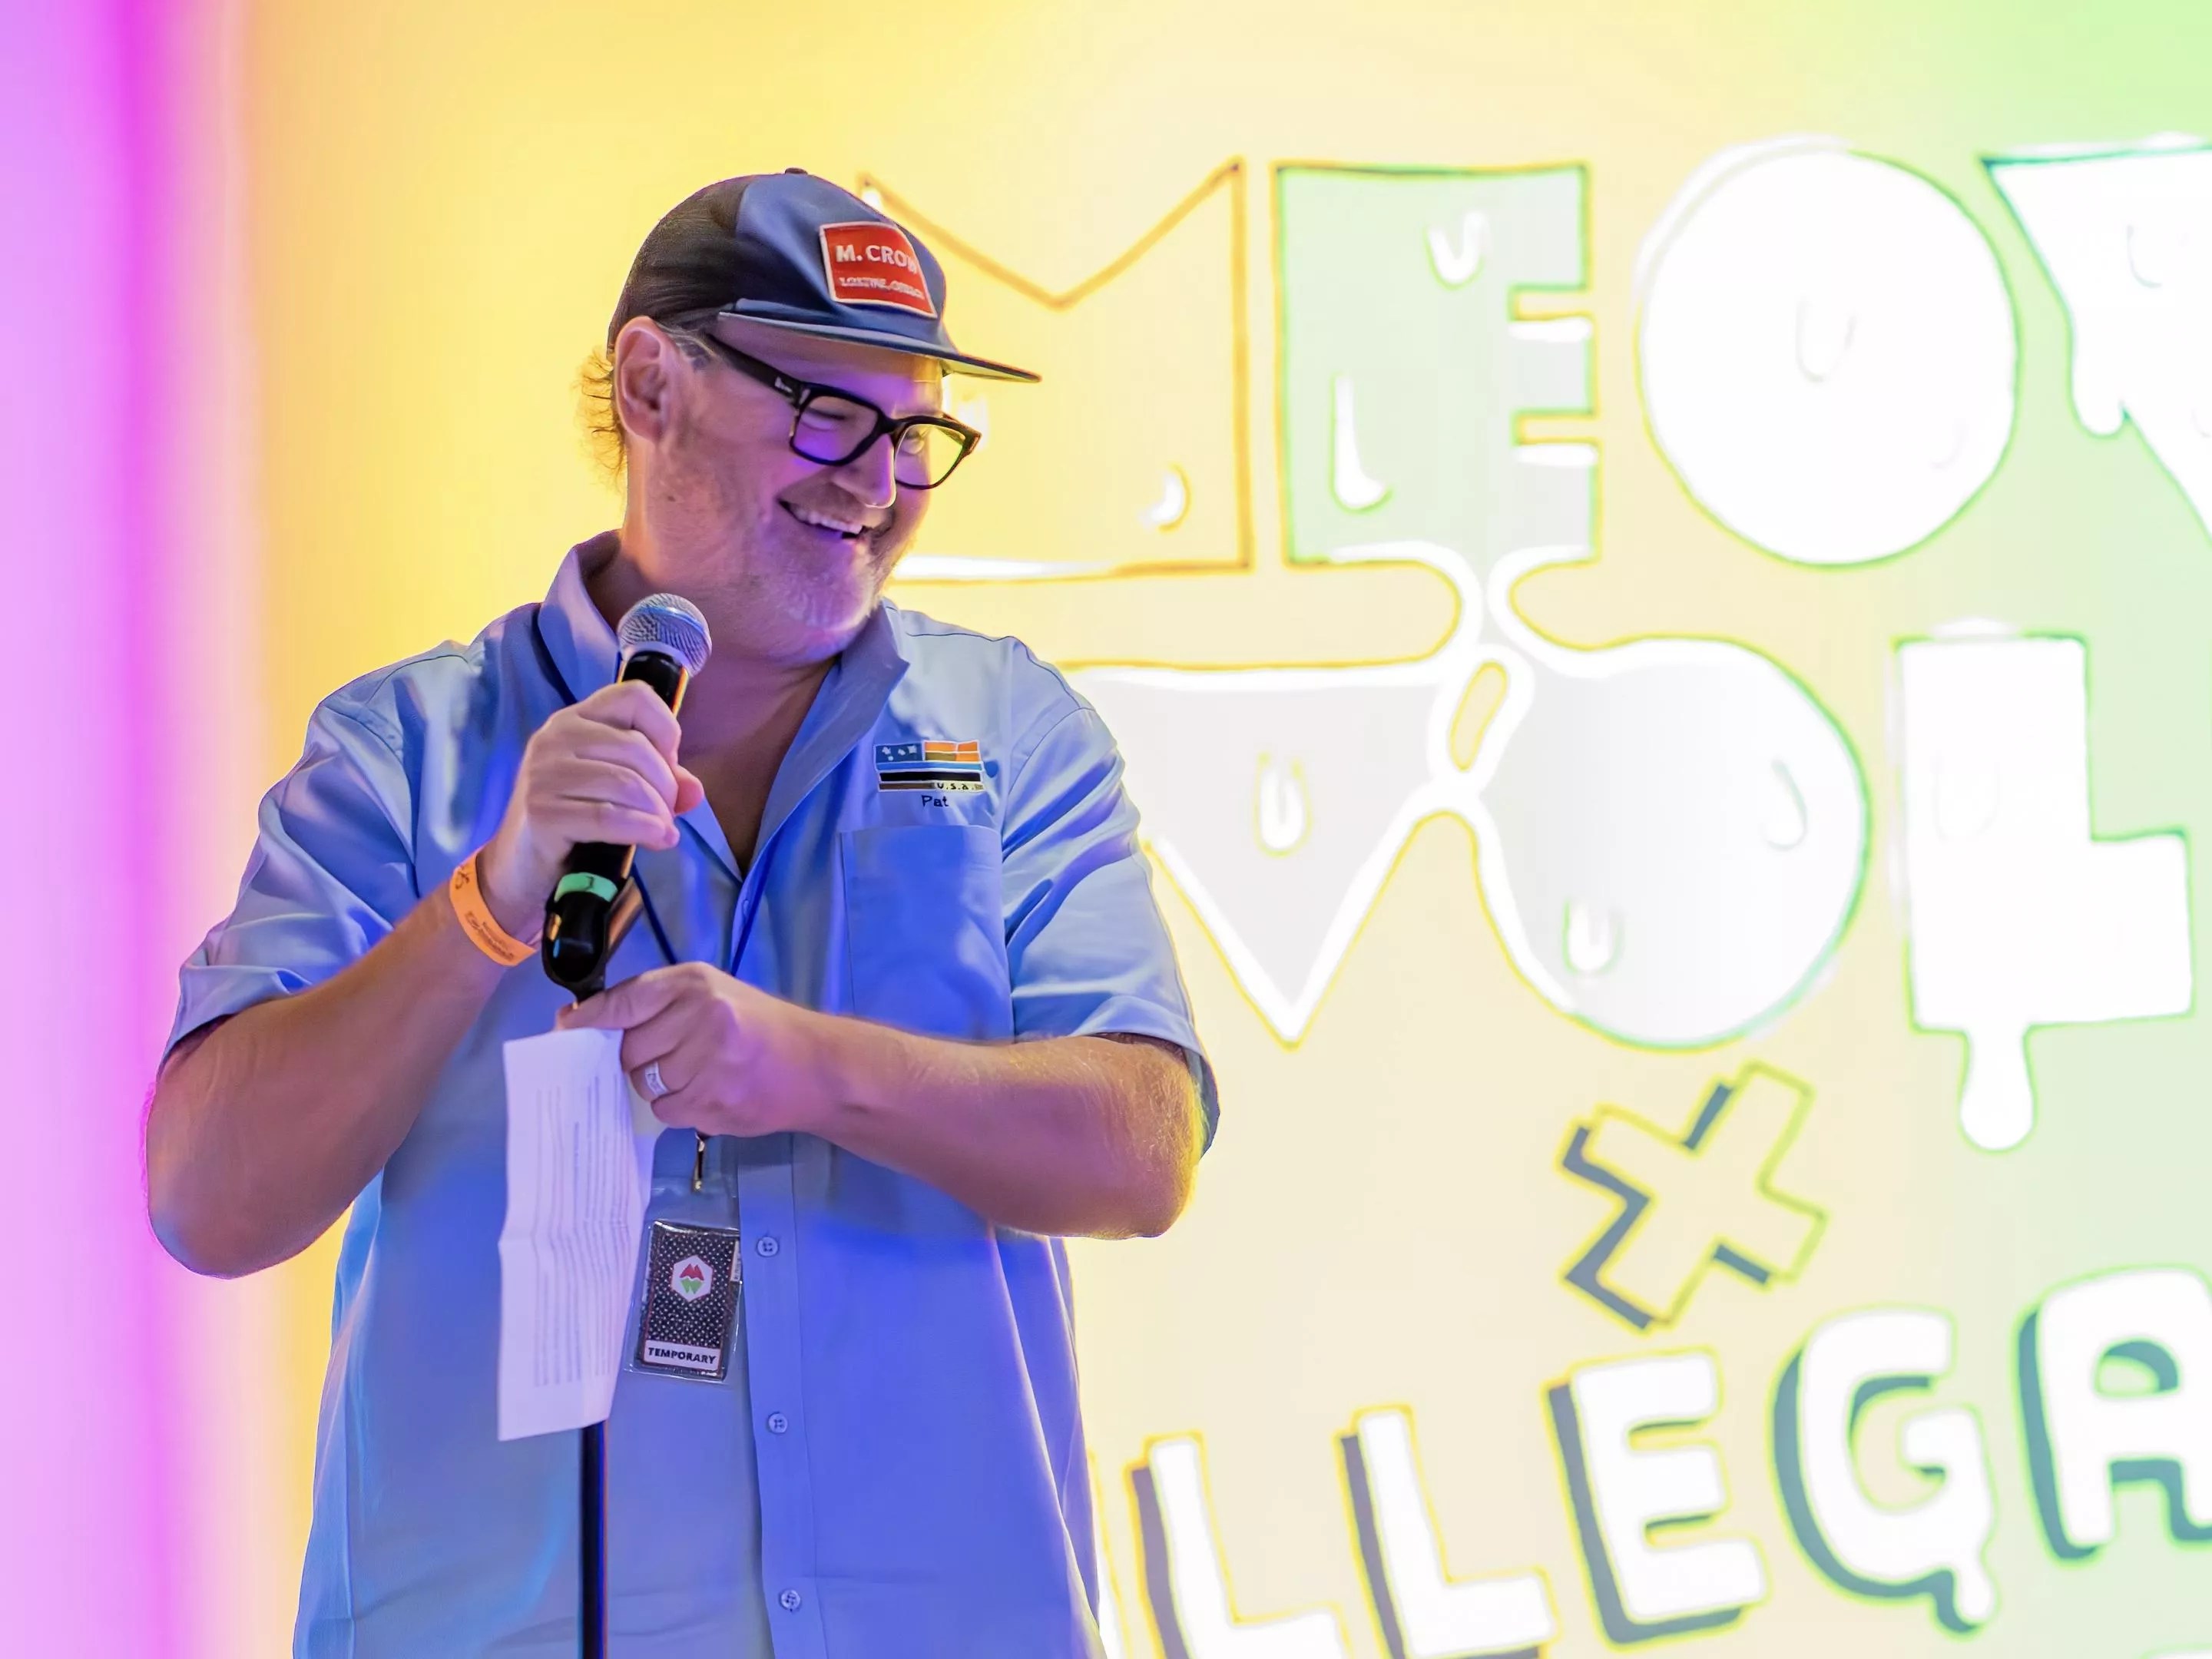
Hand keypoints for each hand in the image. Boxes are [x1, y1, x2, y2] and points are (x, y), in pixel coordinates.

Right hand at [475, 681, 704, 936]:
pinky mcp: (541, 812)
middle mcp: (556, 736)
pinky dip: (643, 829)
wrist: (519, 866)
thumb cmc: (573, 820)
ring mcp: (544, 773)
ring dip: (657, 812)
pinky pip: (608, 817)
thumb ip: (658, 781)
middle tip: (666, 813)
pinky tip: (657, 840)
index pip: (635, 696)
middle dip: (665, 786)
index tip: (668, 764)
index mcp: (575, 719)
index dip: (665, 729)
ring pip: (627, 783)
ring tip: (662, 832)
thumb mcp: (616, 791)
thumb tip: (694, 790)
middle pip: (638, 747)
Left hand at [557, 963, 832, 1137]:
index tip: (567, 1029)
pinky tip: (707, 1093)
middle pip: (629, 1049)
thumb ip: (657, 1004)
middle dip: (638, 1059)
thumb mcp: (713, 995)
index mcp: (695, 984)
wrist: (816, 1066)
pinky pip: (665, 1109)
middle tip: (670, 1057)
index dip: (591, 1018)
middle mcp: (701, 1016)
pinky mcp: (714, 1100)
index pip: (625, 1000)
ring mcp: (708, 1061)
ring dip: (659, 1085)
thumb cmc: (759, 1027)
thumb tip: (582, 1022)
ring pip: (644, 1082)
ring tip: (697, 1074)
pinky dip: (677, 1106)